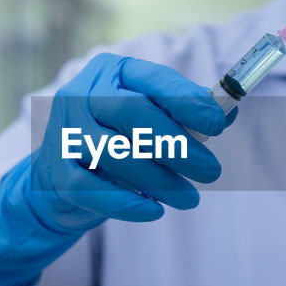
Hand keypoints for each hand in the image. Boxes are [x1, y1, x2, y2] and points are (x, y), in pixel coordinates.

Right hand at [0, 53, 227, 285]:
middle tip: (211, 171)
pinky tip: (154, 212)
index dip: (187, 100)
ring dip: (161, 180)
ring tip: (190, 199)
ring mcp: (64, 131)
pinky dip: (127, 203)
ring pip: (117, 154)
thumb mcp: (147, 120)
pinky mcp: (56, 171)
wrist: (57, 178)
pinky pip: (94, 189)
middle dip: (178, 145)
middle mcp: (81, 94)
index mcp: (110, 72)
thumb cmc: (114, 140)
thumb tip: (229, 111)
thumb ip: (184, 114)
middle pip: (133, 114)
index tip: (217, 124)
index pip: (152, 79)